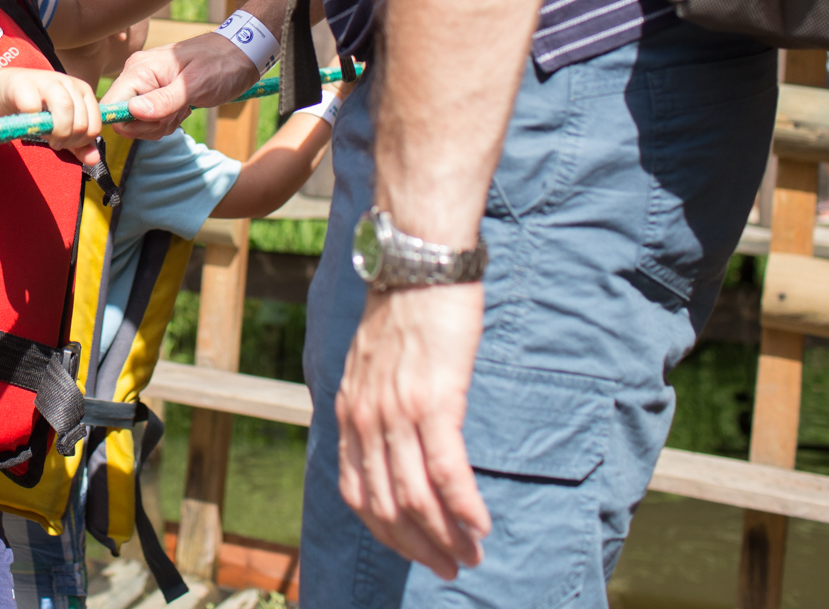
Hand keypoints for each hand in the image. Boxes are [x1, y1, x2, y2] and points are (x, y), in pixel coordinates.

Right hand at [0, 68, 104, 164]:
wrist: (6, 92)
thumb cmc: (39, 111)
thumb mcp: (63, 128)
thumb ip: (79, 145)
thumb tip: (93, 160)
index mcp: (83, 91)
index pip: (94, 125)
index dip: (83, 142)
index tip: (69, 145)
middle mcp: (69, 83)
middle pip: (81, 121)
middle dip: (69, 140)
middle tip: (56, 143)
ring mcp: (47, 81)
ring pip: (65, 108)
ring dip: (58, 131)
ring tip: (49, 139)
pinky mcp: (24, 84)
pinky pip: (35, 107)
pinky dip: (34, 122)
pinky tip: (31, 125)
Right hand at [105, 32, 261, 139]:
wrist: (240, 55)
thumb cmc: (220, 65)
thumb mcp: (195, 85)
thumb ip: (163, 100)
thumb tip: (132, 113)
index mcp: (139, 69)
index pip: (111, 104)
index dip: (127, 121)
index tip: (157, 121)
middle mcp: (137, 77)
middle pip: (124, 119)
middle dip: (151, 125)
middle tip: (177, 112)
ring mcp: (146, 87)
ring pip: (138, 124)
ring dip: (162, 124)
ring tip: (184, 107)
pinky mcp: (156, 96)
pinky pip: (151, 121)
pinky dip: (168, 121)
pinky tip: (184, 109)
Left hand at [336, 282, 489, 578]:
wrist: (418, 262)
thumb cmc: (404, 308)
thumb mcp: (370, 362)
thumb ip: (372, 403)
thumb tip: (388, 437)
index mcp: (348, 411)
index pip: (356, 493)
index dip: (386, 532)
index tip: (412, 550)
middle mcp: (365, 418)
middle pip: (386, 505)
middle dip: (419, 546)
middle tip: (451, 567)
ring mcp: (397, 412)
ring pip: (416, 496)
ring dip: (446, 536)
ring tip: (471, 556)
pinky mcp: (434, 401)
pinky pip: (446, 470)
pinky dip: (463, 506)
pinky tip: (480, 525)